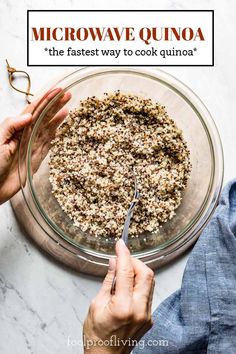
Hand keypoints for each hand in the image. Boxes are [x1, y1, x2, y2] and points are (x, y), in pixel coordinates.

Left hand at [0, 88, 70, 203]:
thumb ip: (11, 126)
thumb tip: (29, 115)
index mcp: (15, 128)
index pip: (33, 110)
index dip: (44, 100)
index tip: (55, 91)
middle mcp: (25, 135)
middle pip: (43, 116)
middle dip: (54, 104)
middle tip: (66, 94)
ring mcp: (32, 145)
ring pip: (48, 127)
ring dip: (57, 116)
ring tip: (67, 105)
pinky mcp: (37, 157)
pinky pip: (48, 142)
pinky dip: (55, 133)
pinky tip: (61, 124)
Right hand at [83, 239, 154, 353]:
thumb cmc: (96, 335)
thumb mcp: (96, 305)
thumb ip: (108, 281)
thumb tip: (113, 262)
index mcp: (123, 306)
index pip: (127, 271)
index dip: (124, 254)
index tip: (120, 244)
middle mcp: (139, 310)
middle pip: (147, 274)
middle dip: (135, 261)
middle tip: (123, 258)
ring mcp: (147, 315)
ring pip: (150, 282)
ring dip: (139, 271)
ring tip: (124, 271)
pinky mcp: (150, 317)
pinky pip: (148, 293)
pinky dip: (139, 284)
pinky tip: (128, 286)